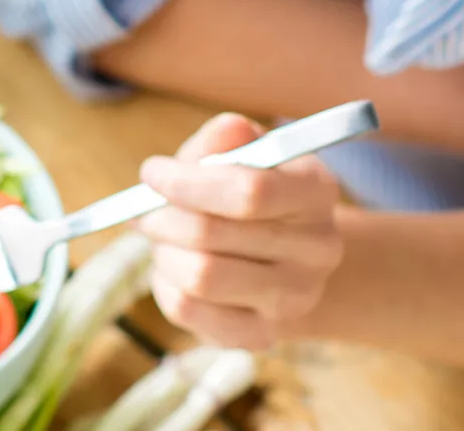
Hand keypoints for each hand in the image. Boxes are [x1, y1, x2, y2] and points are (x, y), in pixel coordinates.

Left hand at [137, 112, 344, 349]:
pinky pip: (190, 311)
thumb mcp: (242, 152)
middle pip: (214, 235)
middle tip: (144, 209)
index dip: (188, 182)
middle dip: (163, 217)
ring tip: (162, 238)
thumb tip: (228, 129)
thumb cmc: (250, 193)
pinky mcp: (263, 335)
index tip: (152, 172)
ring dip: (164, 252)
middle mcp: (318, 249)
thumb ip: (227, 138)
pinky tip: (175, 268)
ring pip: (199, 277)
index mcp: (316, 191)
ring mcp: (295, 298)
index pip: (250, 192)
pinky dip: (166, 285)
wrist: (282, 257)